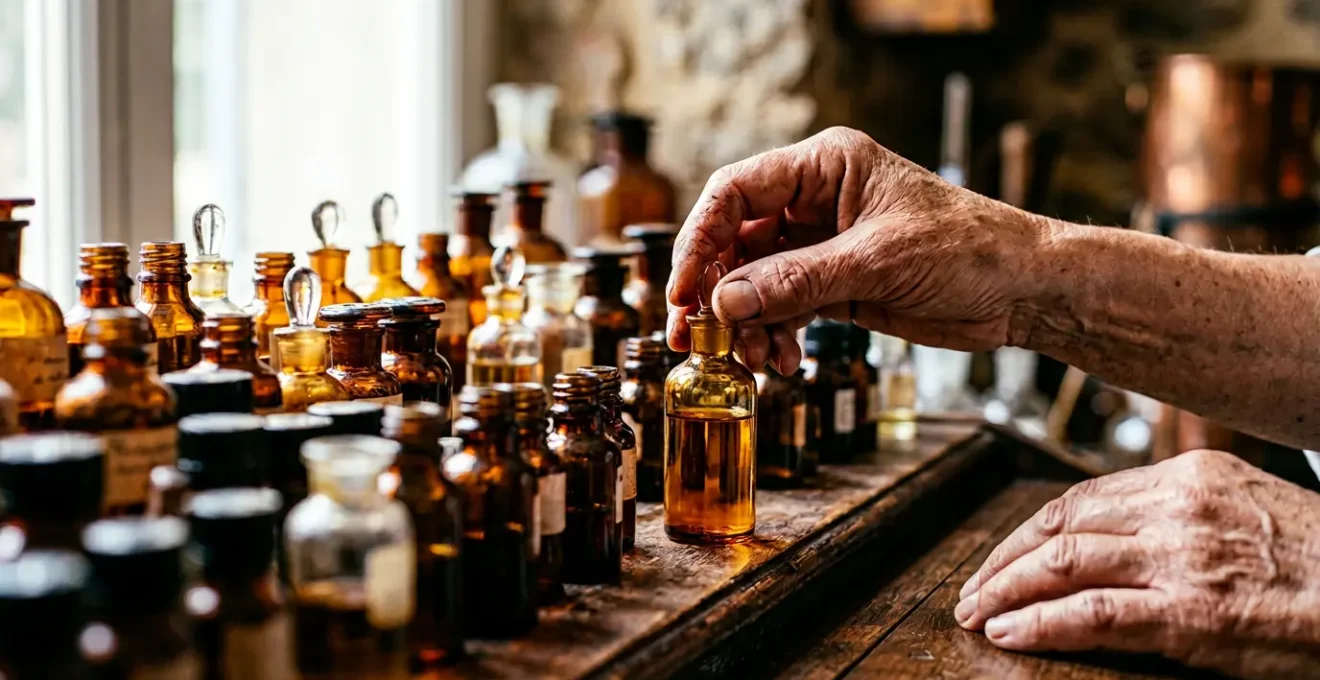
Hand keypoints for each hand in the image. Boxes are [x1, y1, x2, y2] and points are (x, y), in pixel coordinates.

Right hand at [666, 126, 1055, 372]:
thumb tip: (724, 303)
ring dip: (746, 324)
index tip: (684, 290)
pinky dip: (773, 336)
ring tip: (756, 360)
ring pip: (753, 282)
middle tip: (698, 336)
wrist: (1023, 291)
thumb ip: (796, 282)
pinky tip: (782, 362)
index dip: (700, 239)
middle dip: (716, 291)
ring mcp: (822, 245)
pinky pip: (781, 309)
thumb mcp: (878, 262)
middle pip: (735, 241)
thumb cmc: (970, 249)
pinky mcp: (834, 284)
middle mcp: (815, 201)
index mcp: (825, 166)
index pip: (736, 193)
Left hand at [955, 450, 1319, 678]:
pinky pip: (1094, 615)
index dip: (1029, 531)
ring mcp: (1180, 560)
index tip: (1002, 556)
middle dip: (1004, 561)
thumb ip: (1179, 508)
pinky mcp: (1191, 615)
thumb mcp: (1246, 504)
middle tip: (972, 591)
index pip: (1080, 498)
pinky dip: (1041, 623)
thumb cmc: (1318, 559)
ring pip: (1064, 564)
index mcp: (1187, 477)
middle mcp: (1176, 509)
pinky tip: (1010, 633)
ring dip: (1007, 591)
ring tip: (977, 614)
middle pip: (1061, 526)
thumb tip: (1117, 527)